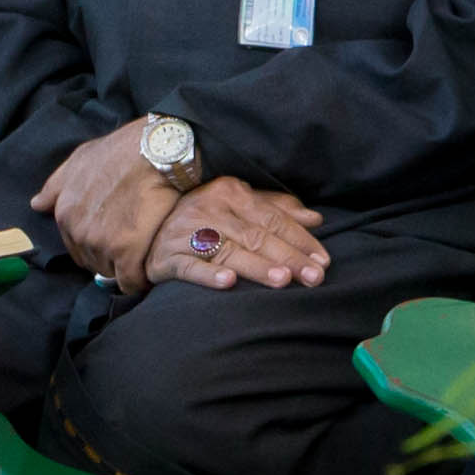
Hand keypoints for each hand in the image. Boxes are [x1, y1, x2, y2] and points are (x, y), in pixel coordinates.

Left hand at [35, 119, 191, 285]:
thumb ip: (57, 185)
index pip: (77, 247)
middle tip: (134, 245)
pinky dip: (141, 279)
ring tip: (145, 253)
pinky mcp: (127, 251)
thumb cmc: (121, 150)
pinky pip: (131, 280)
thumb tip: (37, 204)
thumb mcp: (80, 160)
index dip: (98, 245)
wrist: (156, 151)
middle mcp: (78, 232)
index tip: (116, 239)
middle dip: (112, 258)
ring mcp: (101, 243)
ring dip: (128, 268)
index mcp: (65, 214)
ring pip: (113, 272)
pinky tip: (151, 269)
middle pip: (94, 262)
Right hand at [148, 176, 329, 289]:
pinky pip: (189, 267)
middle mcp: (208, 208)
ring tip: (282, 280)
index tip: (323, 261)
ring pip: (228, 251)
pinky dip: (208, 274)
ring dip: (256, 266)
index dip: (300, 239)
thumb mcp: (242, 206)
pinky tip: (228, 282)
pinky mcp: (167, 256)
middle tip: (313, 277)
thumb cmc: (208, 219)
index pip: (273, 218)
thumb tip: (315, 219)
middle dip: (288, 257)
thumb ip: (278, 210)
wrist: (150, 230)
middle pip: (256, 236)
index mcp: (231, 192)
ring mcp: (185, 232)